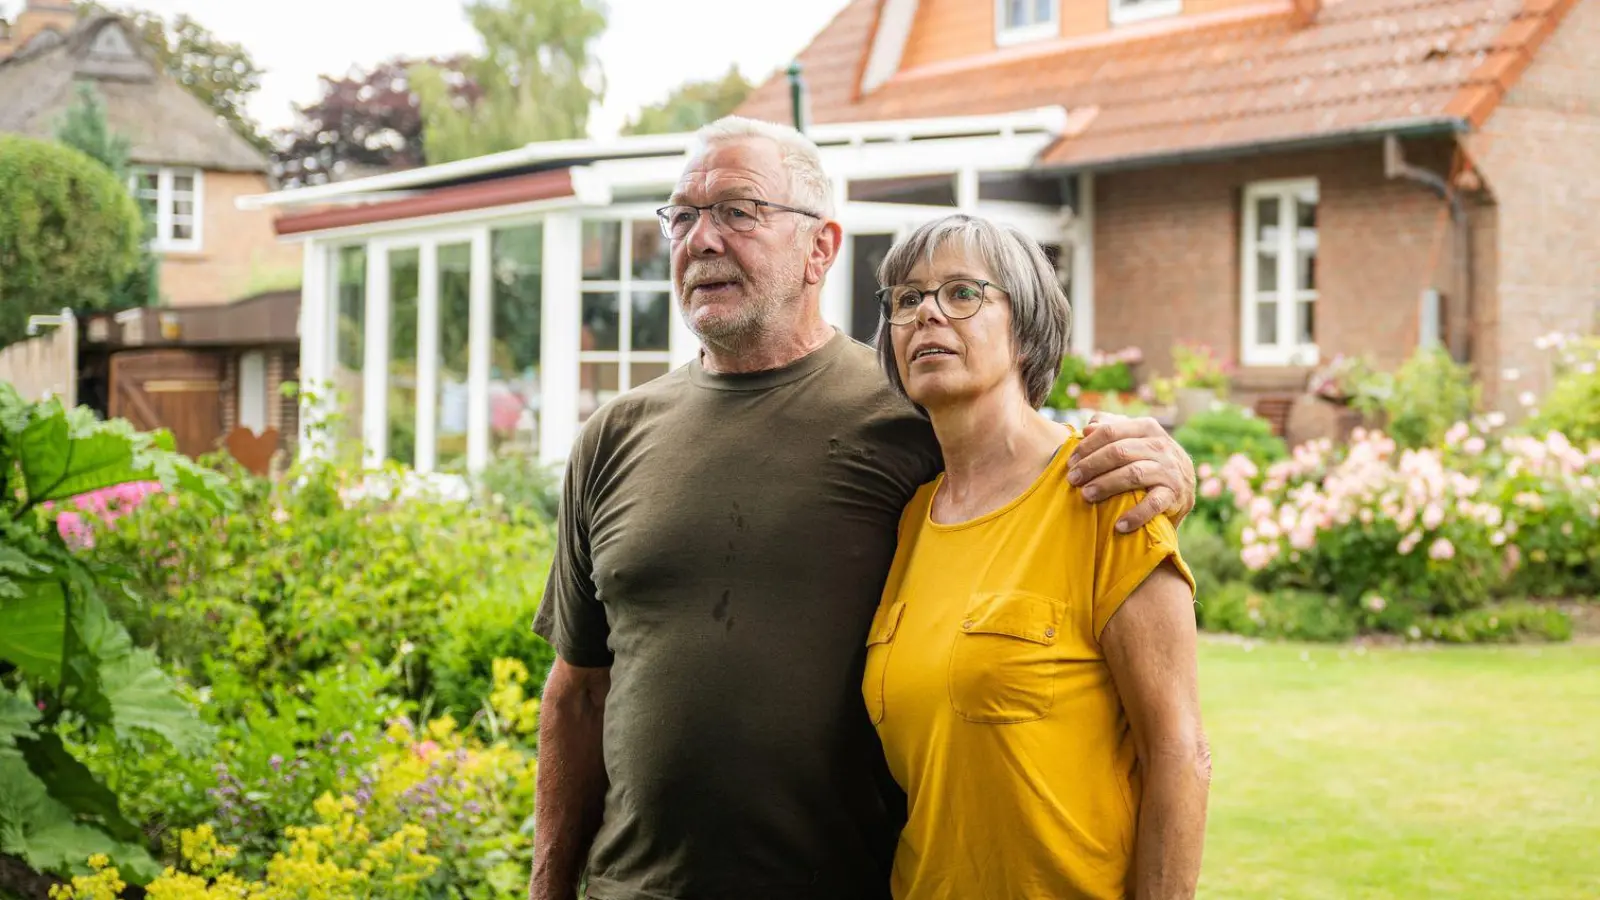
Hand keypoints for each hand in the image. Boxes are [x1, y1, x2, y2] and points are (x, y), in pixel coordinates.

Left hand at [1067, 412, 1195, 531]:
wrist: (1184, 485)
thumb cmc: (1148, 459)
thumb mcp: (1133, 438)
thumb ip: (1112, 428)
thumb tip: (1089, 427)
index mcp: (1147, 428)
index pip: (1111, 431)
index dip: (1087, 446)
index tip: (1070, 462)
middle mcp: (1160, 446)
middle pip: (1119, 452)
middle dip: (1091, 465)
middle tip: (1072, 479)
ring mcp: (1169, 470)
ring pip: (1133, 474)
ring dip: (1106, 485)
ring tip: (1086, 495)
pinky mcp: (1176, 494)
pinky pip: (1153, 504)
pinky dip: (1136, 515)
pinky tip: (1119, 525)